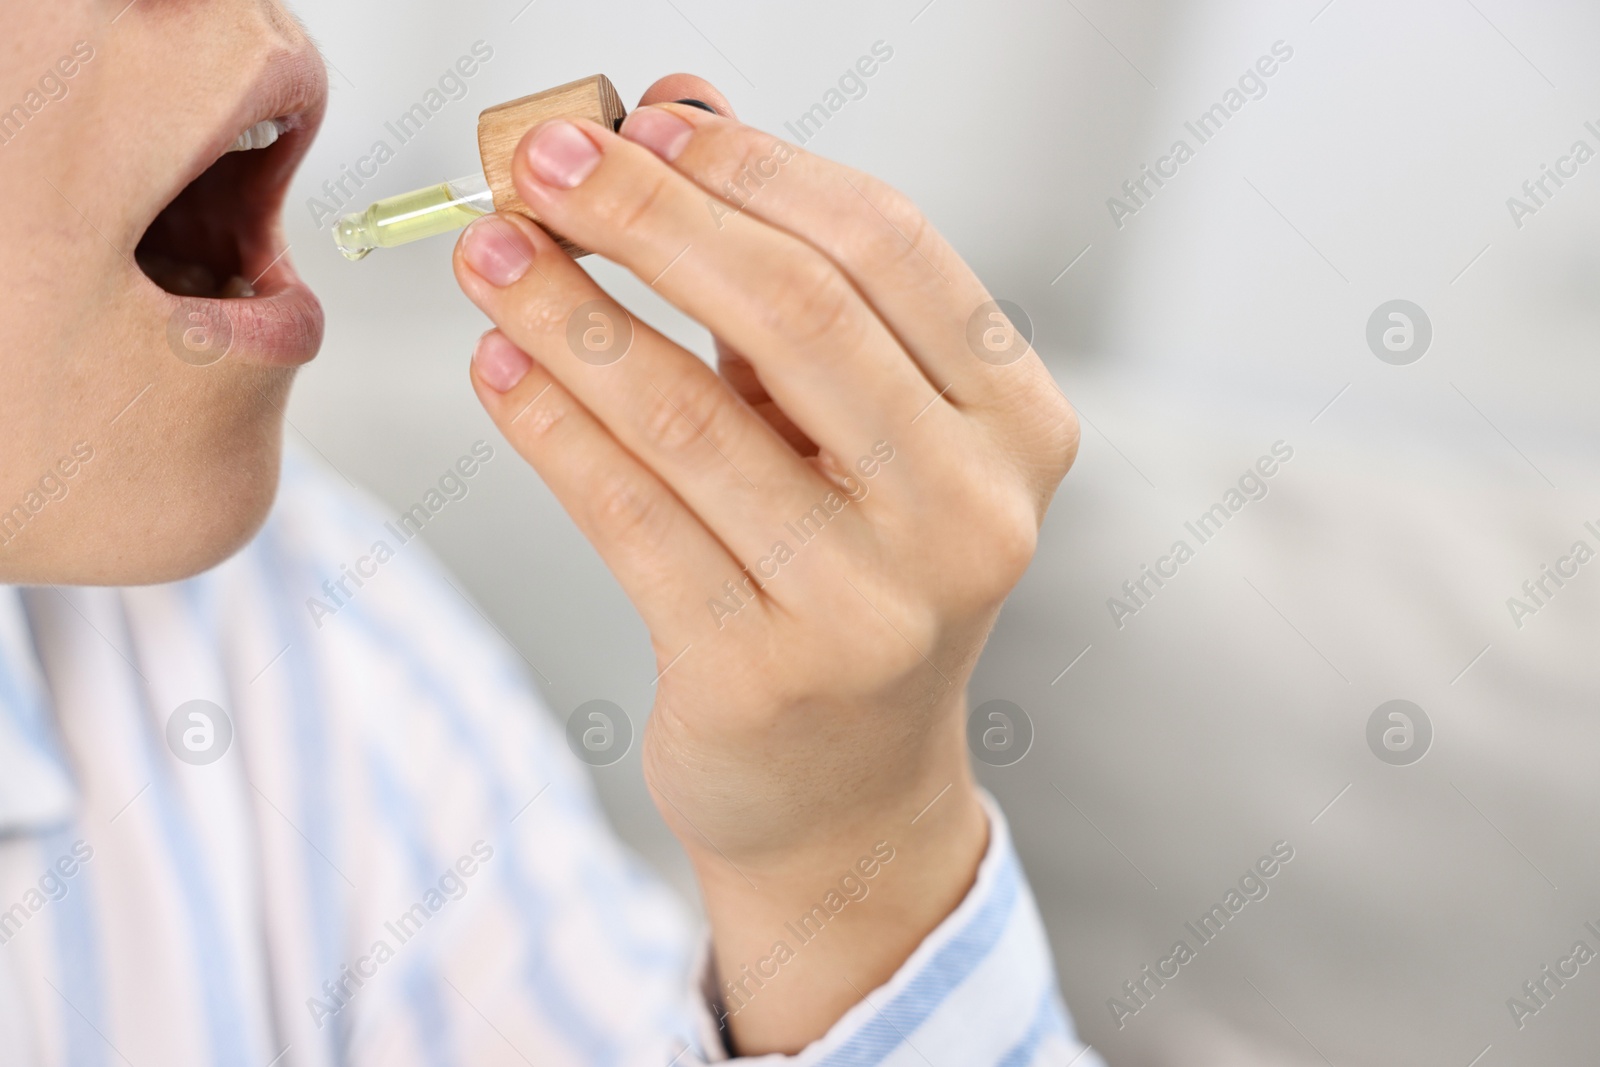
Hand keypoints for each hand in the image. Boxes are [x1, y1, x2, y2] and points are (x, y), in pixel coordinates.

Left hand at [452, 75, 1077, 1054]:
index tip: (642, 123)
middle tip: (542, 161)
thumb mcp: (846, 427)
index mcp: (1016, 426)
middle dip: (649, 218)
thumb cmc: (848, 574)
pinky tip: (501, 368)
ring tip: (490, 254)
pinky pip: (631, 516)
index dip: (752, 170)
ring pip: (691, 415)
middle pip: (796, 314)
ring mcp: (875, 605)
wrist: (846, 789)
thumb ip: (782, 270)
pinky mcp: (766, 674)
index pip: (886, 249)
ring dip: (569, 313)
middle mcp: (969, 514)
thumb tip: (680, 109)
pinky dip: (552, 426)